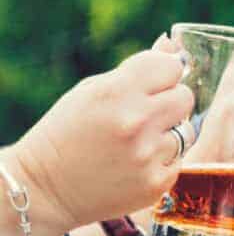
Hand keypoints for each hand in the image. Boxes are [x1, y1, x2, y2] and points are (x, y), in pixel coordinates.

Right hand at [11, 35, 193, 229]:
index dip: (163, 74)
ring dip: (167, 134)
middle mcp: (136, 121)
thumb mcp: (92, 91)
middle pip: (185, 96)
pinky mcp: (155, 183)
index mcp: (116, 91)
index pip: (172, 66)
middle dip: (169, 102)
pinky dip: (162, 162)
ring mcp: (147, 155)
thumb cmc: (67, 133)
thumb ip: (136, 70)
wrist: (44, 189)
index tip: (151, 84)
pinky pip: (178, 161)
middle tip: (145, 114)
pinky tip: (134, 165)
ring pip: (186, 130)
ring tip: (136, 142)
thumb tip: (172, 46)